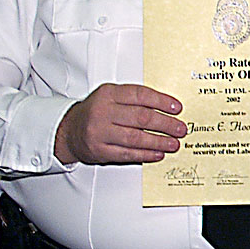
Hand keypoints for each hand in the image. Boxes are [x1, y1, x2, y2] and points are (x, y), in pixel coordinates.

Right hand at [54, 83, 185, 164]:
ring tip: (174, 143)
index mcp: (108, 94)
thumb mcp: (111, 97)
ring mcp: (99, 133)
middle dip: (166, 124)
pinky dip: (145, 154)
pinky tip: (158, 153)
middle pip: (141, 117)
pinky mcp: (99, 151)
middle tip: (180, 129)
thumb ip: (135, 99)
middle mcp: (102, 112)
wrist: (69, 130)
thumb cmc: (96, 112)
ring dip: (159, 142)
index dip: (162, 102)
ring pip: (135, 138)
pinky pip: (127, 154)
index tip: (177, 108)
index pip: (140, 95)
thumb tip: (168, 108)